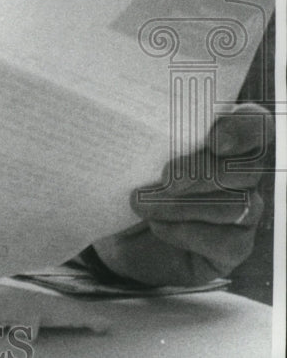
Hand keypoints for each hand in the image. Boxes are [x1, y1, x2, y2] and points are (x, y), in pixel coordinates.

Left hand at [92, 103, 273, 286]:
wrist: (116, 236)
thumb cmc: (126, 182)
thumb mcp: (128, 154)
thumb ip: (142, 134)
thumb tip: (133, 123)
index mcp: (219, 137)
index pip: (253, 124)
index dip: (242, 129)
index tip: (213, 141)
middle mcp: (239, 173)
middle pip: (247, 167)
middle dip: (204, 171)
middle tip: (165, 176)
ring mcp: (242, 211)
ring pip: (238, 205)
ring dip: (185, 205)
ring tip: (142, 205)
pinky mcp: (234, 246)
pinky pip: (229, 242)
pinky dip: (188, 233)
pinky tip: (158, 226)